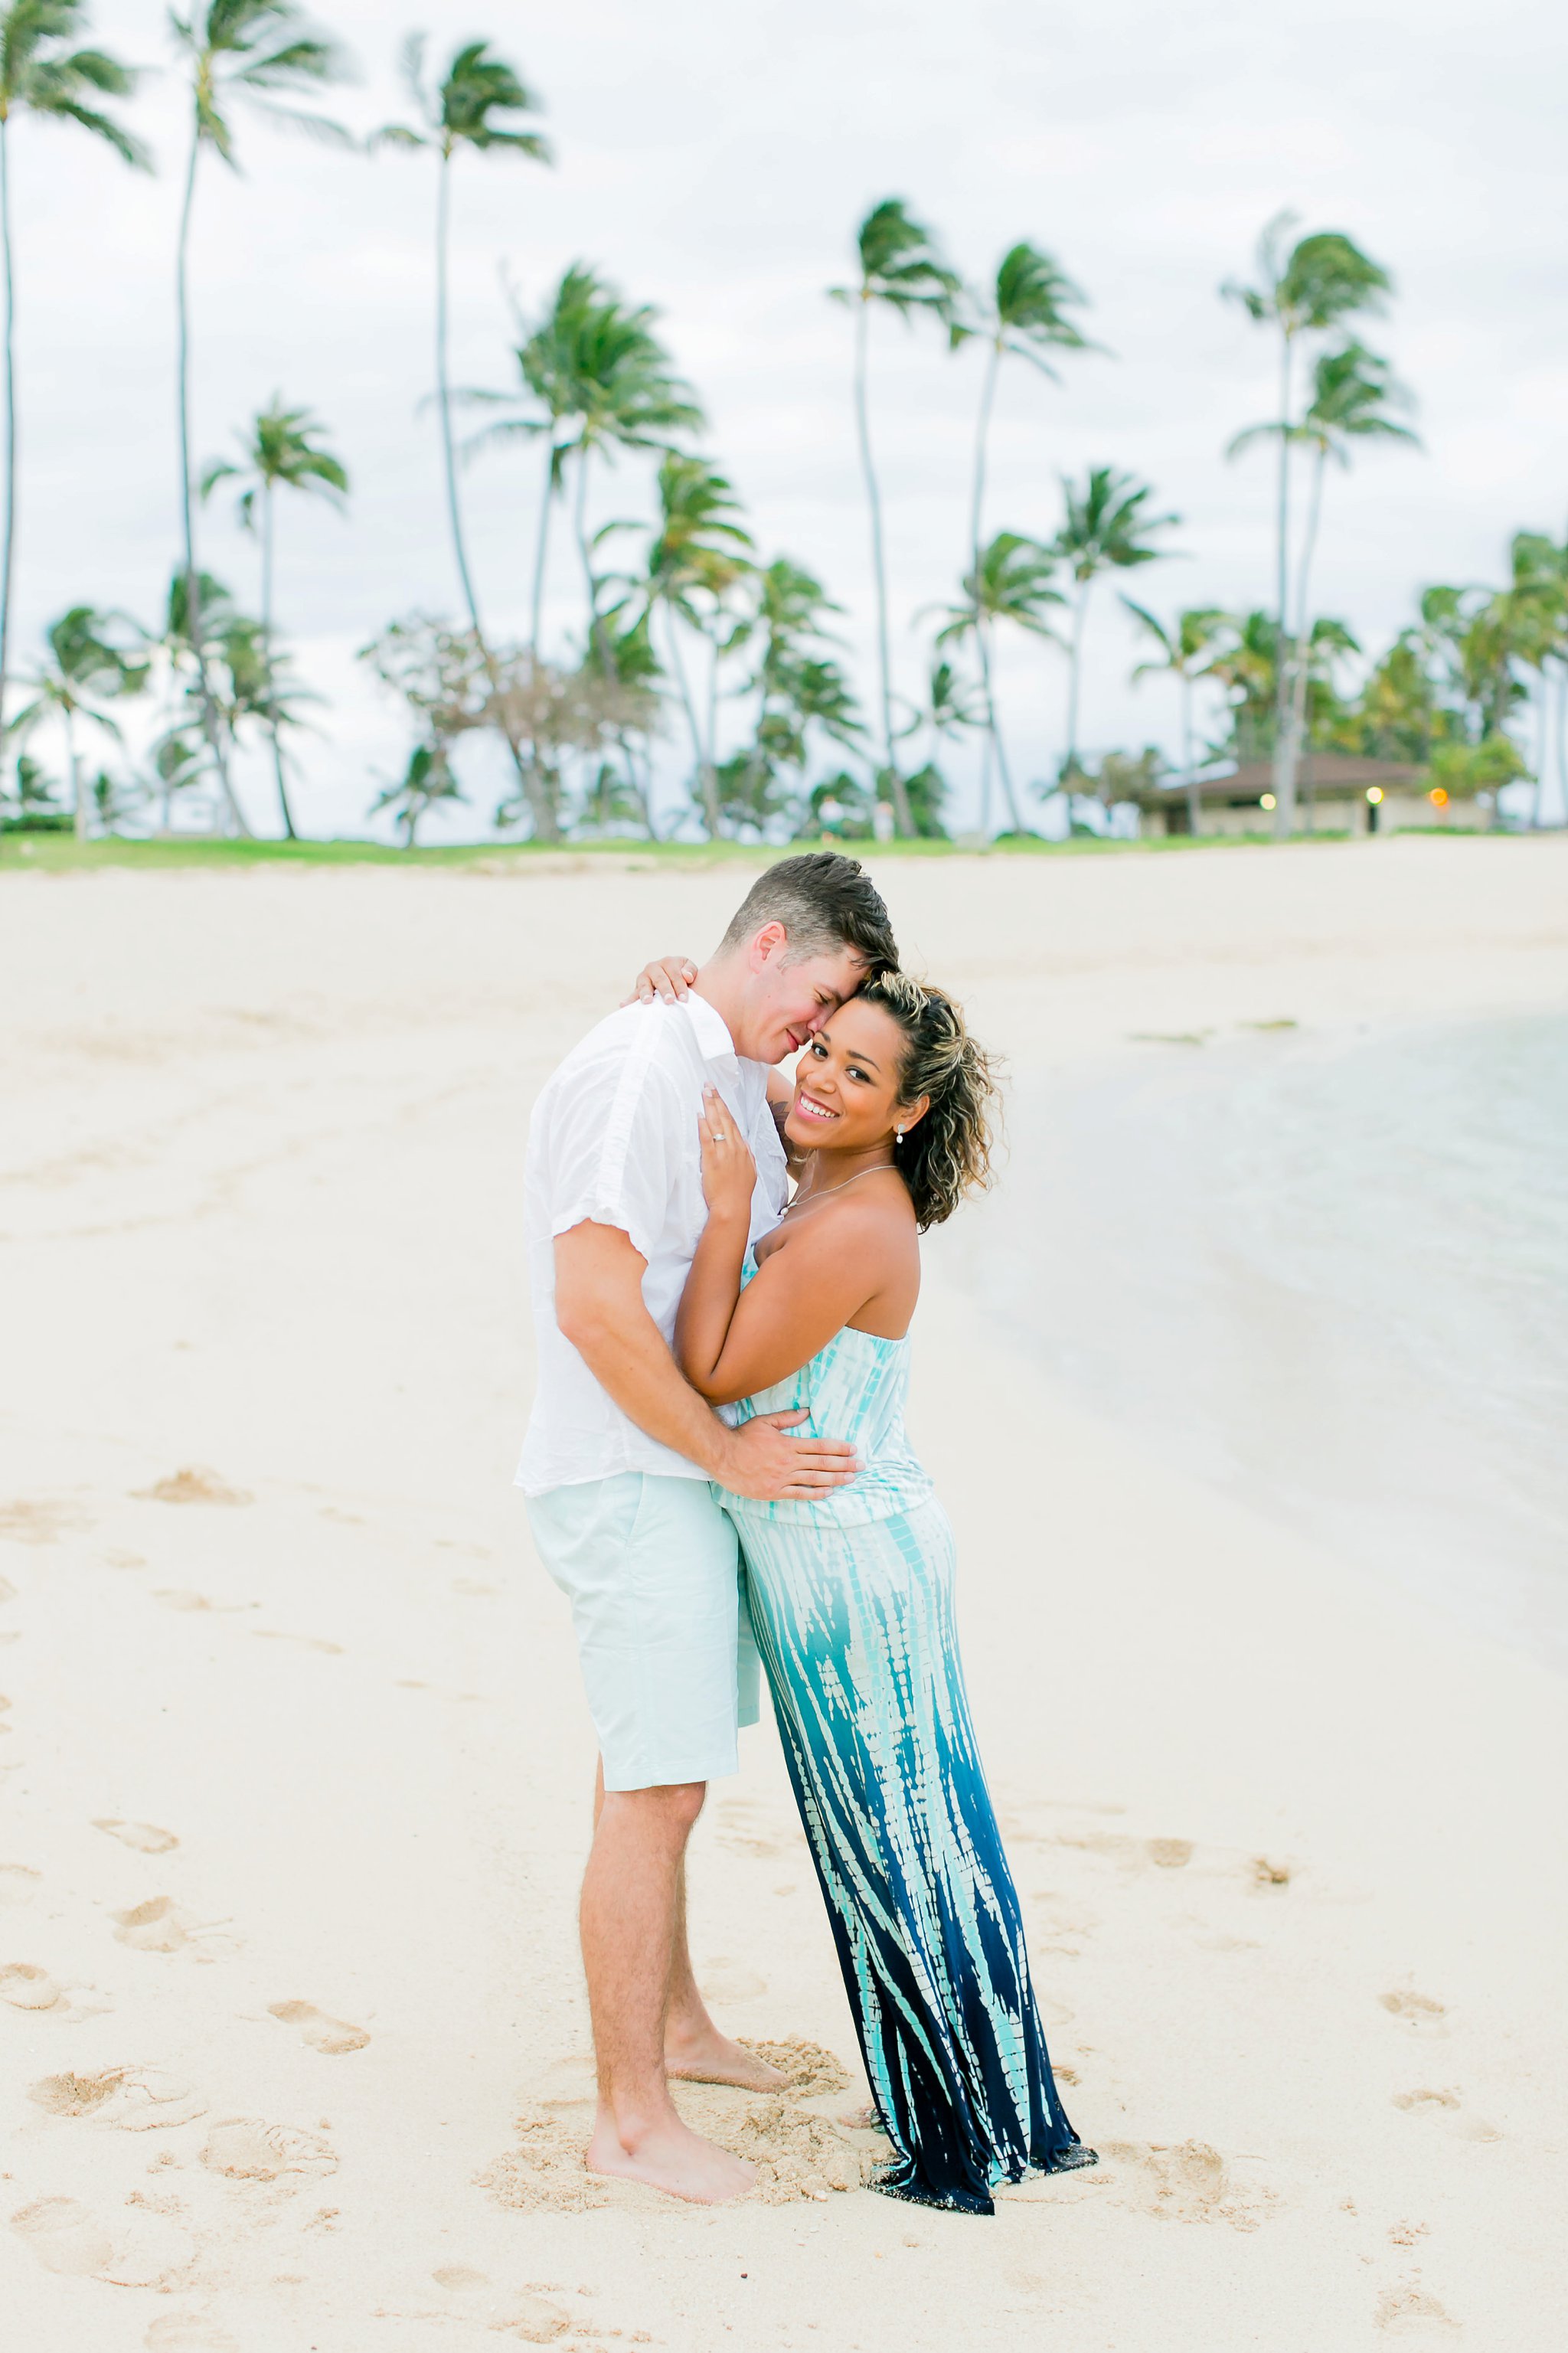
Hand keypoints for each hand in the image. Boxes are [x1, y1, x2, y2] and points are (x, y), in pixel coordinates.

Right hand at [624, 954, 696, 1005]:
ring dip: (646, 993)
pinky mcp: (637, 988)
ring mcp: (644, 977)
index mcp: (668, 962)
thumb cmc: (684, 976)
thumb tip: (687, 976)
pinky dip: (628, 1000)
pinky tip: (623, 1005)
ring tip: (648, 1002)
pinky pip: (632, 994)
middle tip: (669, 1001)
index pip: (675, 974)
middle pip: (660, 979)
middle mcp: (653, 967)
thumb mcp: (690, 969)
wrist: (673, 979)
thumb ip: (690, 970)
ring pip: (644, 985)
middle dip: (665, 990)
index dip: (680, 986)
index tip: (684, 999)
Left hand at [698, 1085, 755, 1221]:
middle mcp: (735, 1147)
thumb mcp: (750, 1171)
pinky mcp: (712, 1160)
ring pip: (717, 1124)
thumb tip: (743, 1144)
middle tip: (709, 1085)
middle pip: (725, 1118)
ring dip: (710, 1107)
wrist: (733, 1207)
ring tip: (704, 1092)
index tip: (718, 1095)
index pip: (733, 1123)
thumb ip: (746, 1156)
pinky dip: (703, 1126)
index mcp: (743, 1149)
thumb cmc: (740, 1193)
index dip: (725, 1107)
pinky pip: (707, 1139)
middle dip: (717, 1100)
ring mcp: (724, 1153)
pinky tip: (699, 1115)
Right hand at [720, 1410, 859, 1502]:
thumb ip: (787, 1418)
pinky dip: (815, 1493)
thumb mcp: (764, 1422)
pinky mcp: (774, 1491)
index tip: (853, 1450)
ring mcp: (782, 1478)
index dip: (839, 1448)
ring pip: (814, 1479)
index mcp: (788, 1444)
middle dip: (844, 1465)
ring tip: (851, 1479)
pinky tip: (829, 1492)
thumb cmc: (742, 1437)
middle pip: (822, 1463)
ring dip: (835, 1479)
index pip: (820, 1446)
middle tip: (861, 1466)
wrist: (722, 1457)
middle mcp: (788, 1461)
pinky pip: (799, 1494)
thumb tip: (806, 1412)